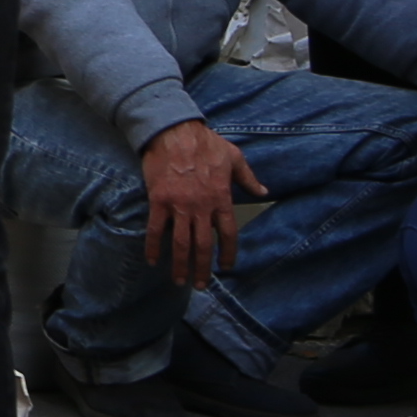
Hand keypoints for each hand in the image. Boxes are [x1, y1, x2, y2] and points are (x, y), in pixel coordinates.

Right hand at [138, 118, 269, 289]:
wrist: (174, 131)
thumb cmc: (205, 142)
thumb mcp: (234, 157)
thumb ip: (248, 178)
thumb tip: (263, 191)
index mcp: (221, 199)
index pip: (228, 234)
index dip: (228, 254)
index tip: (226, 267)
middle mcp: (201, 207)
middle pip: (203, 246)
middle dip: (202, 269)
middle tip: (200, 285)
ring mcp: (179, 206)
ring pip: (181, 243)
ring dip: (180, 265)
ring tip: (179, 281)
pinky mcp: (159, 201)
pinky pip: (156, 230)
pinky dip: (153, 247)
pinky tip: (152, 260)